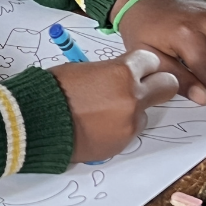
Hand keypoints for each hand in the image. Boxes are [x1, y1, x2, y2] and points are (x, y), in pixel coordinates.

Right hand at [51, 50, 177, 163]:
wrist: (38, 122)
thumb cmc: (55, 90)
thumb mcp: (84, 69)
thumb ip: (109, 72)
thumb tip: (118, 77)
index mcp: (122, 73)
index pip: (152, 61)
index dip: (144, 64)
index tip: (138, 67)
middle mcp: (133, 98)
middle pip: (168, 86)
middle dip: (158, 84)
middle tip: (143, 87)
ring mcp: (129, 124)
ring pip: (144, 113)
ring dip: (132, 111)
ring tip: (103, 111)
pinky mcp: (121, 144)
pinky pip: (128, 132)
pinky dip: (117, 128)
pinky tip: (96, 125)